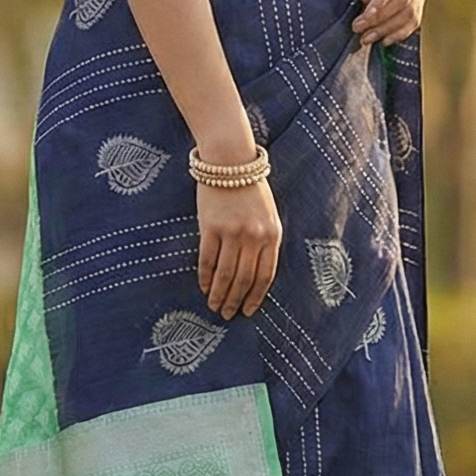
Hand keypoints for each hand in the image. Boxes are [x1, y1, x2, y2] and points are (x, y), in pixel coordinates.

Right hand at [196, 177, 281, 316]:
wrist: (230, 161)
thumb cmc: (250, 189)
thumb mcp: (268, 215)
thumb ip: (264, 241)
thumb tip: (254, 274)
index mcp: (272, 234)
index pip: (265, 275)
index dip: (255, 296)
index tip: (247, 311)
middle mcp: (254, 236)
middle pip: (244, 278)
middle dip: (235, 300)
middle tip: (226, 314)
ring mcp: (232, 232)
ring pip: (225, 273)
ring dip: (218, 293)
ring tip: (213, 306)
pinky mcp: (210, 226)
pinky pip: (207, 259)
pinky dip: (204, 276)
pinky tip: (203, 286)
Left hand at [352, 0, 429, 44]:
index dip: (381, 1)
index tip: (364, 16)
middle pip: (404, 0)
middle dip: (380, 18)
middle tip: (358, 28)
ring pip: (410, 14)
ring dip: (388, 29)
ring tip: (366, 38)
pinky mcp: (421, 1)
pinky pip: (414, 21)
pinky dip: (399, 33)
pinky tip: (383, 41)